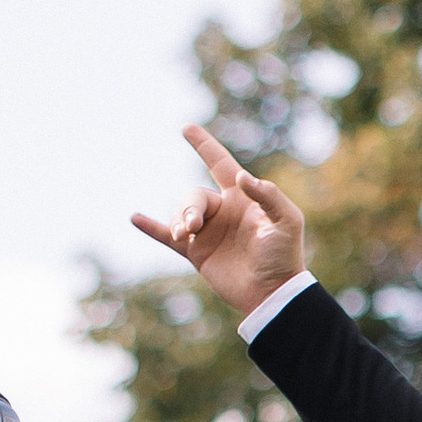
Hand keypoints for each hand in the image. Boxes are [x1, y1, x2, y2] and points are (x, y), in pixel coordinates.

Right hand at [129, 123, 309, 320]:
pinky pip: (167, 237)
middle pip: (194, 197)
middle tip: (192, 227)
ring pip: (180, 215)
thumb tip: (240, 177)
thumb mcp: (286, 221)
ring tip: (181, 235)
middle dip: (189, 208)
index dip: (205, 146)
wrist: (271, 293)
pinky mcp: (197, 253)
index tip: (187, 128)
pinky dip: (151, 227)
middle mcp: (223, 211)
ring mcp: (208, 232)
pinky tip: (135, 218)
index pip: (220, 164)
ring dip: (177, 221)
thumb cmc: (284, 255)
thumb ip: (268, 196)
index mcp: (243, 198)